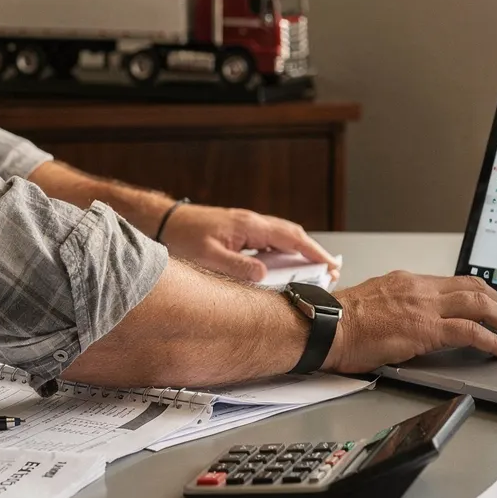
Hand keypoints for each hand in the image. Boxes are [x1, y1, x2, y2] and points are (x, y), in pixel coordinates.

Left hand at [159, 205, 338, 283]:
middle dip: (313, 252)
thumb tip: (264, 275)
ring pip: (282, 237)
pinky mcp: (240, 231)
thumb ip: (238, 267)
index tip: (330, 265)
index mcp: (249, 226)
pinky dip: (282, 253)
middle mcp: (252, 222)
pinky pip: (269, 241)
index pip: (291, 238)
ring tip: (312, 272)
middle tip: (329, 271)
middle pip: (292, 235)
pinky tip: (281, 267)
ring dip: (299, 252)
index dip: (314, 252)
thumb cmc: (183, 236)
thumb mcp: (209, 257)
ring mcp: (247, 226)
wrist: (166, 221)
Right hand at [323, 271, 496, 372]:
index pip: (456, 281)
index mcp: (409, 282)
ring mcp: (425, 308)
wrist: (325, 327)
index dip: (481, 294)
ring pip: (480, 304)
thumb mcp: (375, 304)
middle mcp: (420, 289)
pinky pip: (470, 332)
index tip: (492, 305)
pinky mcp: (425, 330)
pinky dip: (492, 340)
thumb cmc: (340, 323)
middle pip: (476, 288)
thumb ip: (399, 306)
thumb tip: (411, 319)